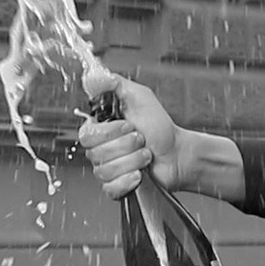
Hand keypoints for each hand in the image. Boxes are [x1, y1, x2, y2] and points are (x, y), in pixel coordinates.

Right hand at [76, 75, 177, 195]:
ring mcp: (106, 169)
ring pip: (106, 171)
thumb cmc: (159, 127)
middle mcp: (99, 149)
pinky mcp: (115, 187)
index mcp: (100, 128)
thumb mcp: (139, 97)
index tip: (129, 125)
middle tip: (142, 140)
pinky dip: (129, 181)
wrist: (178, 153)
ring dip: (133, 161)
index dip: (110, 132)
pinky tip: (140, 174)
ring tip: (146, 155)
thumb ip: (113, 84)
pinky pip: (111, 188)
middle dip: (127, 146)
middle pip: (96, 154)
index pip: (86, 135)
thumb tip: (92, 76)